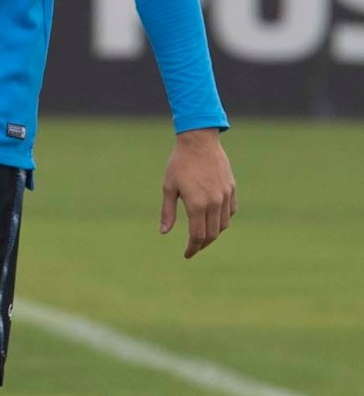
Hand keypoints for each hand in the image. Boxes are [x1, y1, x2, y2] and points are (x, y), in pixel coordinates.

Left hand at [160, 128, 236, 258]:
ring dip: (214, 234)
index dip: (192, 248)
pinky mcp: (231, 188)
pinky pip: (230, 211)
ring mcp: (225, 195)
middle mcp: (214, 202)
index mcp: (197, 204)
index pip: (197, 236)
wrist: (199, 140)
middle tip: (193, 248)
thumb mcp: (168, 187)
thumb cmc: (180, 163)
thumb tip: (164, 232)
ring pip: (223, 225)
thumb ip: (168, 212)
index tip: (186, 255)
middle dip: (202, 245)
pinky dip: (223, 220)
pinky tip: (214, 220)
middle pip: (212, 234)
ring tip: (203, 236)